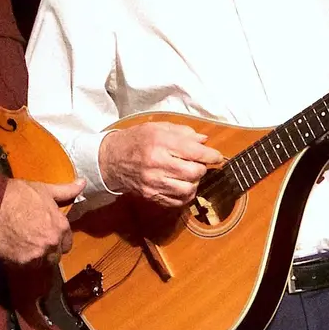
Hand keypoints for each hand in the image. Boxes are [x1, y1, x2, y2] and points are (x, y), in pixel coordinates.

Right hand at [0, 178, 83, 265]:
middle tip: (36, 242)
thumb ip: (66, 190)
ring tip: (25, 246)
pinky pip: (26, 267)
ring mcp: (38, 254)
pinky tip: (15, 250)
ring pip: (42, 264)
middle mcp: (52, 242)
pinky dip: (22, 261)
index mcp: (61, 226)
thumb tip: (83, 183)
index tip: (49, 235)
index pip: (67, 243)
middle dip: (49, 251)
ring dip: (36, 258)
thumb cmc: (17, 195)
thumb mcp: (44, 190)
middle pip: (56, 256)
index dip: (58, 240)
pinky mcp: (22, 262)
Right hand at [99, 122, 222, 207]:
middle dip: (202, 169)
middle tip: (199, 164)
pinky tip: (182, 185)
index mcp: (160, 143)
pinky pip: (177, 202)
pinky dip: (185, 195)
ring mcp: (154, 183)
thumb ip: (183, 133)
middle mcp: (157, 164)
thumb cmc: (136, 140)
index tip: (217, 157)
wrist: (111, 159)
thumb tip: (204, 141)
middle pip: (193, 173)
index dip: (211, 156)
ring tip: (190, 175)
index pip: (194, 152)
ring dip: (194, 183)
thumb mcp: (159, 127)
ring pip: (187, 190)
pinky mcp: (151, 196)